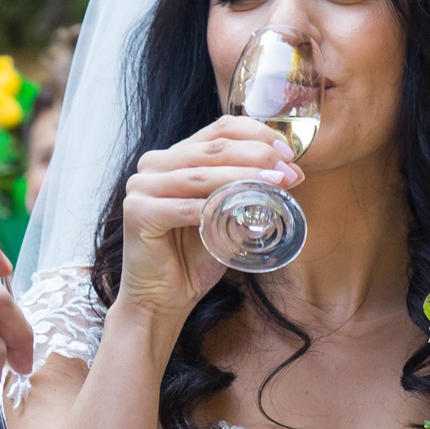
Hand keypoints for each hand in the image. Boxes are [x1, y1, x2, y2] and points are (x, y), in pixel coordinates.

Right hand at [115, 116, 301, 322]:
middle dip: (257, 157)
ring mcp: (141, 186)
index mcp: (176, 156)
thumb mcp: (227, 216)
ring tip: (275, 184)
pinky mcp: (137, 212)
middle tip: (288, 171)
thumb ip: (247, 191)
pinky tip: (237, 210)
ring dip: (243, 177)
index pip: (220, 129)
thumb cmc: (194, 257)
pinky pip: (183, 207)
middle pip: (213, 148)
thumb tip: (292, 174)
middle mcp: (155, 164)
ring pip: (201, 175)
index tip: (288, 153)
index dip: (257, 135)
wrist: (162, 299)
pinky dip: (212, 208)